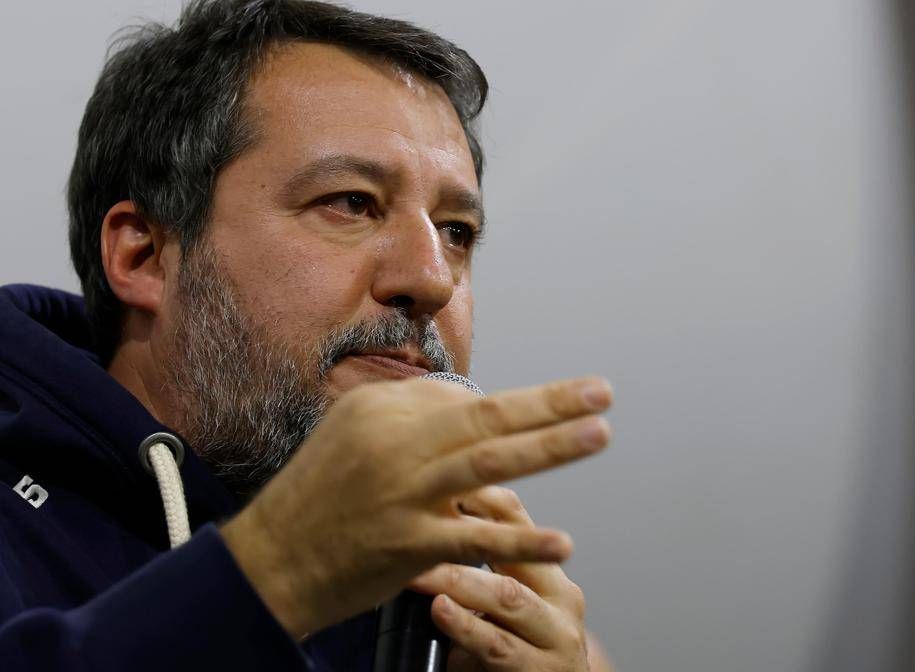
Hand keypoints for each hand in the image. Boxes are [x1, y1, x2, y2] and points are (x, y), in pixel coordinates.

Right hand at [218, 376, 612, 638]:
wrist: (271, 562)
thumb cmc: (318, 494)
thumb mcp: (352, 431)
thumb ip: (411, 413)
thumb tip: (470, 403)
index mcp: (381, 409)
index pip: (461, 397)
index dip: (509, 408)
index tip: (549, 409)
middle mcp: (394, 443)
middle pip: (486, 417)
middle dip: (550, 403)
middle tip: (602, 392)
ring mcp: (403, 494)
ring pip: (488, 464)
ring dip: (550, 448)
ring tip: (598, 434)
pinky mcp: (408, 545)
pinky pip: (474, 538)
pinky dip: (520, 538)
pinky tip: (560, 539)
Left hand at [410, 486, 607, 671]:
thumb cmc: (520, 654)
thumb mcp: (508, 607)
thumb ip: (482, 572)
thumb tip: (431, 522)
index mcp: (550, 572)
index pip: (518, 517)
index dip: (479, 492)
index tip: (440, 471)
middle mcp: (561, 597)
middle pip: (518, 550)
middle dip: (468, 530)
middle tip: (425, 515)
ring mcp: (557, 635)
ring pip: (508, 596)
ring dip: (460, 580)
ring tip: (423, 570)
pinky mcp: (542, 671)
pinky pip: (500, 646)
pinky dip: (467, 627)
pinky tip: (442, 613)